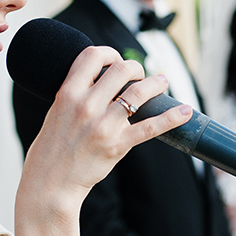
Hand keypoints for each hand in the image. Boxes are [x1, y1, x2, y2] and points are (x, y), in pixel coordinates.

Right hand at [20, 47, 190, 203]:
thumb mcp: (56, 111)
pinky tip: (185, 111)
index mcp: (68, 93)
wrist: (49, 182)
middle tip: (140, 75)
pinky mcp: (117, 145)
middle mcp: (86, 105)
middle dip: (136, 68)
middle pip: (121, 70)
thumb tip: (103, 79)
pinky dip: (172, 117)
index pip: (92, 56)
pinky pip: (150, 127)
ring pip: (139, 93)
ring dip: (156, 84)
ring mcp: (103, 125)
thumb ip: (77, 94)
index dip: (109, 53)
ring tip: (162, 82)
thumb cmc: (52, 148)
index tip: (116, 61)